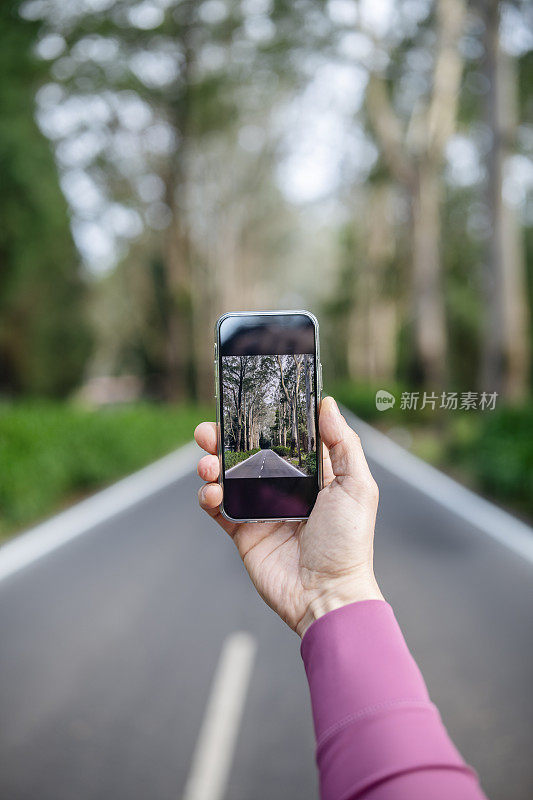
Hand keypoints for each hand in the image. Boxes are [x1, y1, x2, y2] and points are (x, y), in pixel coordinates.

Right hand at [194, 396, 383, 637]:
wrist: (326, 595)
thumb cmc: (348, 542)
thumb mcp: (357, 486)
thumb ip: (343, 444)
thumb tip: (327, 405)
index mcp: (312, 474)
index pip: (283, 438)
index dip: (264, 422)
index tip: (245, 404)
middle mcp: (284, 488)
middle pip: (247, 454)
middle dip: (224, 440)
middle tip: (208, 432)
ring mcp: (261, 510)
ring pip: (227, 478)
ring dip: (211, 465)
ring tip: (207, 465)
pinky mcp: (243, 532)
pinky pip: (218, 509)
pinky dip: (208, 496)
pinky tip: (211, 492)